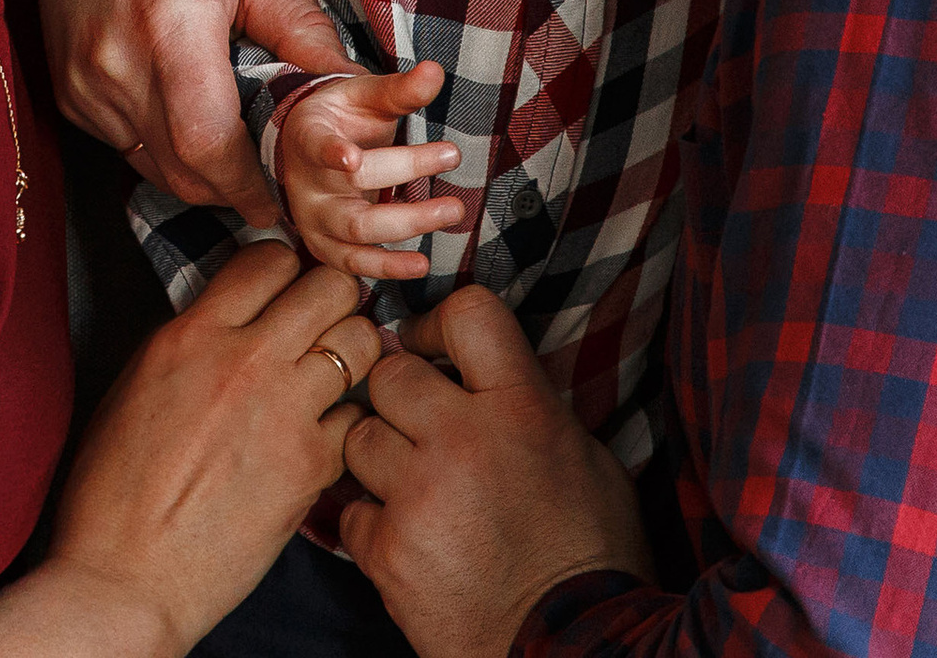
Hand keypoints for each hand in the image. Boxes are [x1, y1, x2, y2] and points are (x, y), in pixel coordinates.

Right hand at [0, 247, 382, 654]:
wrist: (126, 576)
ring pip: (359, 342)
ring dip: (354, 351)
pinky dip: (350, 421)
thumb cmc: (115, 488)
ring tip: (338, 372)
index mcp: (192, 332)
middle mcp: (244, 358)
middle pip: (329, 285)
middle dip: (334, 296)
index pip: (268, 258)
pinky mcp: (310, 466)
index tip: (287, 286)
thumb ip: (193, 339)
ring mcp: (283, 411)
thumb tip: (233, 317)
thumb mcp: (138, 383)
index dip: (285, 268)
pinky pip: (357, 417)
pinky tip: (330, 435)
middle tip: (328, 320)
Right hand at [36, 0, 348, 227]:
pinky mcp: (67, 92)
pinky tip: (183, 108)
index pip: (208, 145)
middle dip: (230, 187)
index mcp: (169, 28)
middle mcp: (114, 65)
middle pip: (180, 170)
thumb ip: (300, 26)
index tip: (282, 201)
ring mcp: (83, 83)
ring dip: (194, 169)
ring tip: (230, 141)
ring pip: (150, 165)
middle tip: (268, 178)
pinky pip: (122, 144)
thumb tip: (350, 85)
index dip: (248, 185)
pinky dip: (158, 144)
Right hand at [276, 63, 463, 281]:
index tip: (351, 157)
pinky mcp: (325, 247)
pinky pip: (354, 263)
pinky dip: (387, 268)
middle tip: (452, 154)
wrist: (309, 152)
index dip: (331, 151)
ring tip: (451, 210)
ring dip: (409, 222)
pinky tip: (420, 265)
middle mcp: (305, 181)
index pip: (317, 143)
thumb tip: (435, 72)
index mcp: (308, 135)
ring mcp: (313, 219)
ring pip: (357, 229)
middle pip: (354, 184)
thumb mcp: (364, 96)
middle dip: (404, 170)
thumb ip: (400, 90)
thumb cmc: (341, 119)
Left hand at [339, 286, 649, 657]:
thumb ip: (529, 403)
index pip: (467, 313)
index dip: (438, 325)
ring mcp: (419, 496)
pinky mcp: (387, 552)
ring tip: (413, 486)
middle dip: (399, 397)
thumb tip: (485, 370)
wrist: (570, 652)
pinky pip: (349, 509)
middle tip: (419, 428)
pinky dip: (370, 522)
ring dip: (378, 457)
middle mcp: (464, 441)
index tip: (432, 348)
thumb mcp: (586, 458)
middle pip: (389, 373)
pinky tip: (406, 537)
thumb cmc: (587, 556)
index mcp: (522, 408)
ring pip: (358, 436)